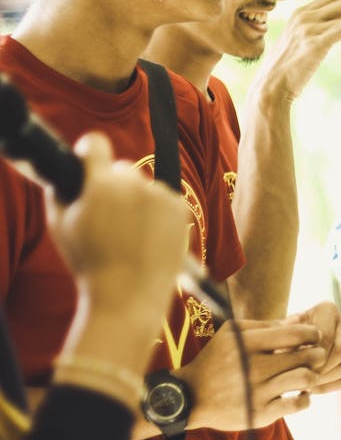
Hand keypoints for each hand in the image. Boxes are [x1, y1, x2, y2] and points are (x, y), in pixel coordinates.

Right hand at [47, 133, 190, 367]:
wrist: (128, 296)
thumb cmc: (89, 262)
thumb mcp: (60, 225)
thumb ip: (61, 190)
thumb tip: (71, 169)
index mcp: (100, 185)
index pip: (96, 144)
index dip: (89, 152)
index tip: (88, 158)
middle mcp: (134, 184)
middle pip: (121, 169)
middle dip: (113, 184)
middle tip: (108, 215)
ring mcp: (161, 196)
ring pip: (145, 186)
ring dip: (137, 200)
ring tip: (129, 234)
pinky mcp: (182, 208)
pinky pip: (165, 200)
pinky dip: (158, 212)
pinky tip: (148, 236)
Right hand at [178, 318, 325, 430]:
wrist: (190, 397)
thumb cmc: (216, 359)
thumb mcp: (231, 333)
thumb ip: (266, 325)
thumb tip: (299, 319)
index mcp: (247, 343)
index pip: (295, 334)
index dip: (313, 333)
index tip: (314, 336)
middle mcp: (253, 367)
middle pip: (305, 356)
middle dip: (317, 353)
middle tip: (315, 355)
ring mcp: (257, 392)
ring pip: (305, 378)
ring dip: (313, 375)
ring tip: (308, 374)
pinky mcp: (259, 414)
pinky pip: (297, 404)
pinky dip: (305, 398)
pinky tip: (300, 393)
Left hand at [285, 301, 340, 393]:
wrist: (286, 341)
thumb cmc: (278, 335)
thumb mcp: (276, 332)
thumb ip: (280, 337)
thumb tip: (281, 349)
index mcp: (328, 309)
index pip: (326, 336)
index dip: (311, 355)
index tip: (294, 367)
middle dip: (321, 368)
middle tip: (301, 379)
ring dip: (324, 379)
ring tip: (303, 386)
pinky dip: (329, 386)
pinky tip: (310, 389)